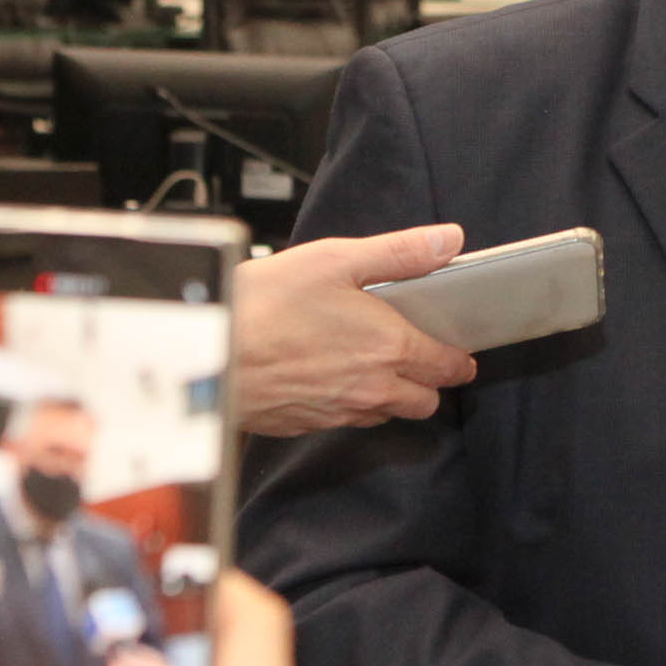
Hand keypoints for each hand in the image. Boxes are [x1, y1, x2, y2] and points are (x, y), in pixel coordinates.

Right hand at [233, 226, 477, 436]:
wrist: (208, 352)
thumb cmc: (264, 304)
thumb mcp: (336, 259)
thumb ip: (399, 252)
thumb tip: (448, 241)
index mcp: (389, 348)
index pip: (447, 366)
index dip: (457, 359)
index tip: (458, 352)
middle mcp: (372, 388)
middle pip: (425, 401)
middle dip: (429, 382)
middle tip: (419, 357)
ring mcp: (339, 411)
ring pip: (387, 414)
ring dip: (391, 395)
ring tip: (372, 364)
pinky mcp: (307, 424)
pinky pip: (347, 420)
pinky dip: (351, 403)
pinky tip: (331, 376)